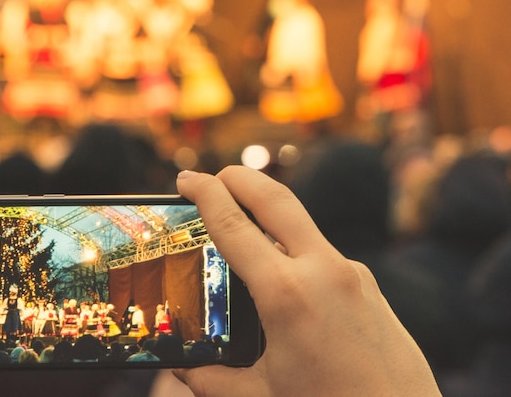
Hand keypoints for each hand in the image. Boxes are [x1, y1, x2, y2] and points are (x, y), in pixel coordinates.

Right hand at [174, 166, 439, 395]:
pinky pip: (321, 254)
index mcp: (287, 295)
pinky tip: (283, 277)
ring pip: (301, 225)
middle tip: (213, 175)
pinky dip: (293, 250)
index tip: (186, 178)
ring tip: (242, 227)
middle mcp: (323, 270)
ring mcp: (352, 272)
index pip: (234, 226)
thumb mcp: (258, 396)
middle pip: (276, 198)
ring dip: (268, 214)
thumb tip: (183, 364)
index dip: (205, 194)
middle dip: (240, 177)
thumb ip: (210, 377)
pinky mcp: (368, 284)